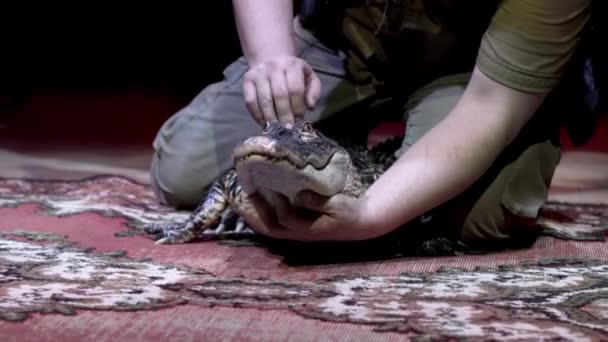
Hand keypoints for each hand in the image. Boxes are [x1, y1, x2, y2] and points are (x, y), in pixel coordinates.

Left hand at [234, 190, 381, 241]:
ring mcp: (296, 232)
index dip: (277, 203)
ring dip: (255, 214)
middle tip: (245, 193)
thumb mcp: (339, 206)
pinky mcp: (297, 227)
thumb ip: (320, 202)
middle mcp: (299, 233)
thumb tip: (301, 195)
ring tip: (244, 197)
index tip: (271, 185)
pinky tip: (257, 201)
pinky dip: (263, 214)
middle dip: (256, 212)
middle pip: (270, 227)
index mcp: (309, 228)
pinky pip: (274, 223)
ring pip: (270, 227)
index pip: (286, 217)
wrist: (360, 224)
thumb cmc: (350, 213)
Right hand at [242, 56, 320, 126]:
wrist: (270, 59)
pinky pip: (250, 101)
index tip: (299, 121)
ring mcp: (258, 73)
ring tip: (276, 130)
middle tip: (288, 129)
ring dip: (271, 118)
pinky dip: (256, 115)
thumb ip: (314, 91)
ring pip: (264, 100)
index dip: (297, 108)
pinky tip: (264, 123)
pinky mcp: (247, 80)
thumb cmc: (293, 73)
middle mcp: (274, 67)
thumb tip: (310, 107)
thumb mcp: (308, 77)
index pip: (295, 89)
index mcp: (292, 65)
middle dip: (285, 115)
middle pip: (279, 95)